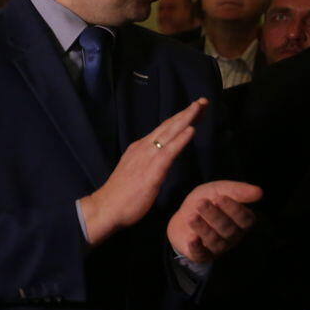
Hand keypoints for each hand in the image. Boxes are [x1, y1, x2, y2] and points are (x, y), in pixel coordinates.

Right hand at [79, 98, 206, 244]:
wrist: (106, 208)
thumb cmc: (121, 196)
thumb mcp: (136, 173)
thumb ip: (149, 164)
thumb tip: (160, 162)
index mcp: (140, 149)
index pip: (163, 130)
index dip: (179, 118)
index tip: (194, 110)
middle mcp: (143, 148)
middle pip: (168, 126)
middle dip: (187, 113)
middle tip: (203, 101)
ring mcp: (147, 157)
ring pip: (170, 133)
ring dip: (186, 119)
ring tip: (200, 107)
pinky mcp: (152, 170)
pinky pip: (169, 151)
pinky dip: (181, 139)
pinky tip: (192, 130)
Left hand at [167, 180, 261, 261]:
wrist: (183, 215)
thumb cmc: (207, 201)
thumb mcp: (219, 190)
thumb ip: (237, 191)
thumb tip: (259, 192)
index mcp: (241, 221)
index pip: (244, 219)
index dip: (233, 209)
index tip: (219, 197)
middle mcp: (233, 236)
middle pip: (228, 229)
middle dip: (214, 215)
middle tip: (201, 203)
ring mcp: (218, 247)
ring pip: (214, 241)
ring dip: (203, 228)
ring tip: (191, 217)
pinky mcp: (201, 254)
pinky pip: (201, 254)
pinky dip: (197, 248)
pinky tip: (192, 239)